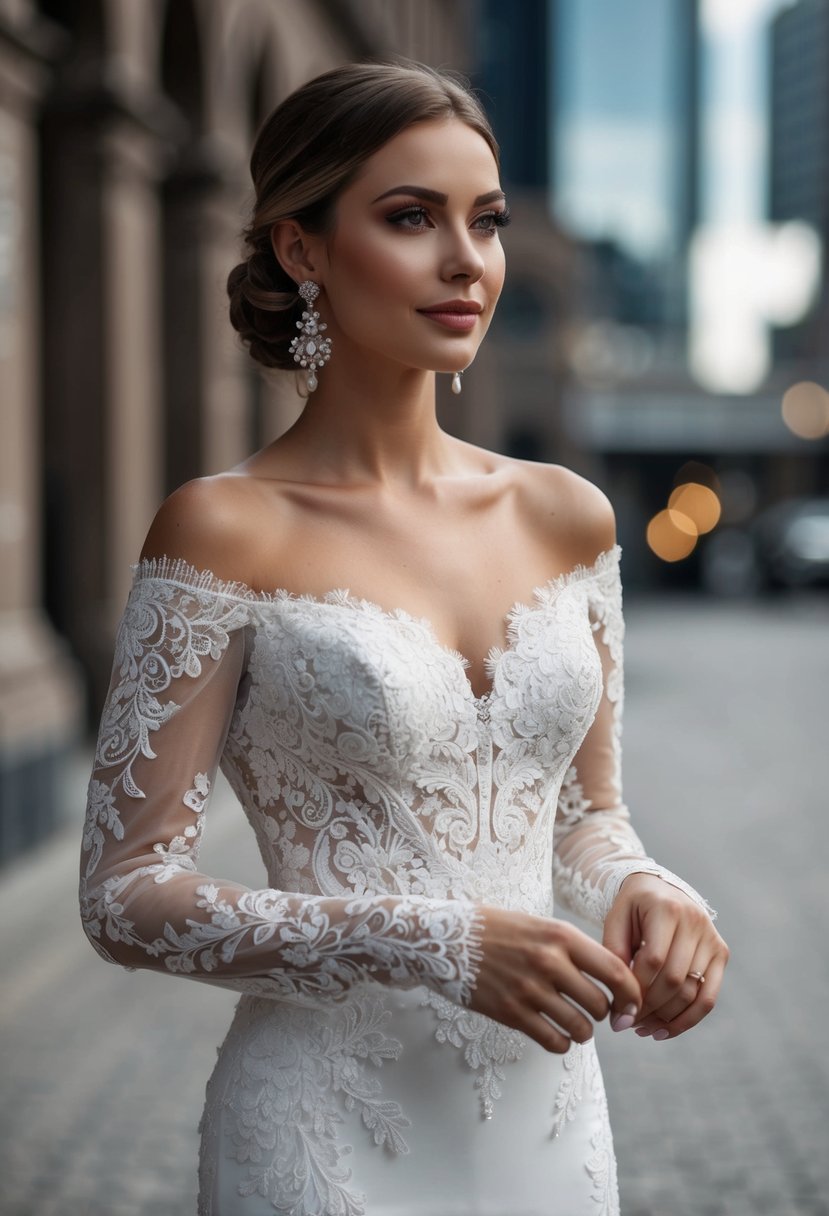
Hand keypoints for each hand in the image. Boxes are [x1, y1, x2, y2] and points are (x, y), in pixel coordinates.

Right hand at [468, 906, 642, 1053]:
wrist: (446, 938)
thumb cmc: (498, 930)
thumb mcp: (539, 926)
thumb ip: (574, 949)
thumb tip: (614, 979)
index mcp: (560, 935)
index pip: (615, 971)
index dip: (631, 994)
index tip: (631, 1005)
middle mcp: (549, 961)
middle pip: (600, 1004)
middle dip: (604, 1014)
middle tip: (595, 1012)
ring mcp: (529, 989)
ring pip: (581, 1028)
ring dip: (583, 1031)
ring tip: (575, 1024)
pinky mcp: (511, 1013)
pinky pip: (553, 1041)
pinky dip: (561, 1043)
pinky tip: (554, 1033)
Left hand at [603, 874, 728, 1039]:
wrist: (659, 888)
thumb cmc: (632, 908)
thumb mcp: (616, 921)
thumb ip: (614, 955)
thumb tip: (620, 1004)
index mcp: (667, 908)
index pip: (653, 960)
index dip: (635, 989)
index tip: (617, 1009)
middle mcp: (695, 921)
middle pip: (674, 979)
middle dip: (649, 1007)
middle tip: (627, 1023)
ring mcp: (712, 938)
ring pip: (692, 992)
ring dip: (666, 1018)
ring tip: (642, 1028)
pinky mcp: (721, 953)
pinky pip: (709, 997)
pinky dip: (687, 1020)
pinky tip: (664, 1031)